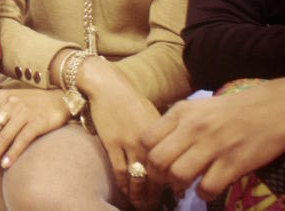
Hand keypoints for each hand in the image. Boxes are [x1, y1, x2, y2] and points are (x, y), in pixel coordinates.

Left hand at [0, 88, 69, 174]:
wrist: (61, 99)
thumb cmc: (32, 103)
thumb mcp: (11, 99)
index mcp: (0, 96)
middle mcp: (10, 103)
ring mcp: (24, 113)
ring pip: (3, 137)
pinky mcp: (37, 122)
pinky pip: (21, 140)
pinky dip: (12, 153)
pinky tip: (5, 166)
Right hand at [83, 59, 162, 209]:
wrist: (108, 86)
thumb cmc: (130, 100)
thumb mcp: (153, 115)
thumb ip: (162, 136)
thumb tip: (171, 156)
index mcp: (163, 132)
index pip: (173, 163)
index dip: (175, 181)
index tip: (176, 194)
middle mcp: (148, 140)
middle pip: (157, 173)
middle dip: (157, 193)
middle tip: (156, 205)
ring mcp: (129, 142)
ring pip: (138, 176)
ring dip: (140, 193)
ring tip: (141, 204)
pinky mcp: (112, 143)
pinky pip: (120, 170)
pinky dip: (124, 184)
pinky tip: (126, 192)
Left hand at [141, 76, 284, 200]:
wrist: (274, 108)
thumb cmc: (230, 110)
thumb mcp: (196, 108)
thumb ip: (174, 125)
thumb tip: (152, 149)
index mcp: (180, 113)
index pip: (146, 140)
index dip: (146, 156)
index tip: (157, 163)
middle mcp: (193, 128)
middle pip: (157, 161)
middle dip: (158, 176)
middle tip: (168, 179)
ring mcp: (213, 146)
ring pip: (178, 176)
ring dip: (180, 186)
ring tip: (188, 183)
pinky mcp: (234, 163)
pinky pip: (207, 188)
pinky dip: (204, 193)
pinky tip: (208, 187)